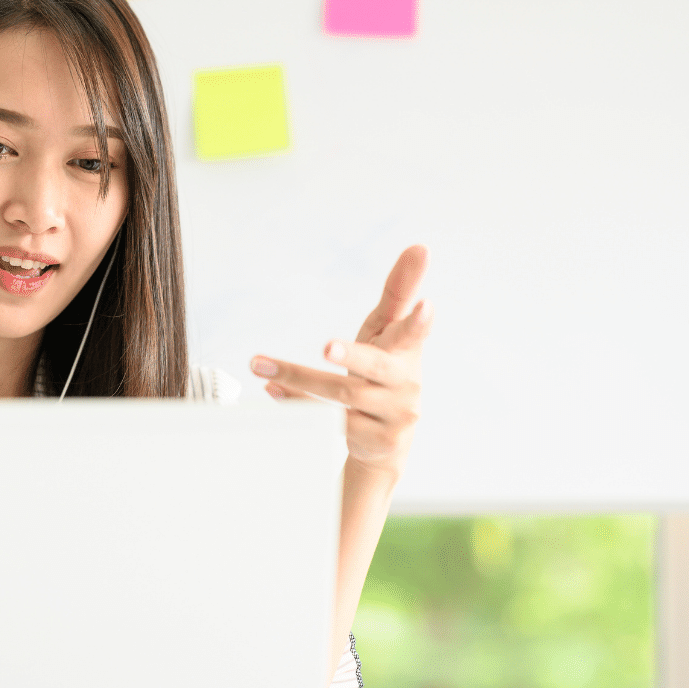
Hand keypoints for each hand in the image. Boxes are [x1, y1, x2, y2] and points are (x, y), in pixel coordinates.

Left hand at [249, 245, 432, 479]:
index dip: (420, 321)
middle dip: (351, 355)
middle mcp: (406, 382)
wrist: (387, 439)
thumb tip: (419, 247)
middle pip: (374, 367)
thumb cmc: (384, 370)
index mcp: (407, 350)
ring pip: (342, 394)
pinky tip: (273, 390)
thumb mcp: (387, 332)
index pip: (415, 332)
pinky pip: (331, 421)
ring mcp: (394, 414)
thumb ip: (398, 291)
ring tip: (262, 367)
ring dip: (298, 378)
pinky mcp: (376, 440)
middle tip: (326, 346)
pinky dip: (298, 403)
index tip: (425, 306)